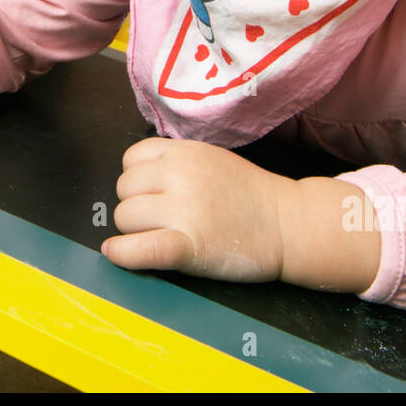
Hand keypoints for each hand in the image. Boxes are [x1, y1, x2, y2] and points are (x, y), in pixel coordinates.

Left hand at [103, 138, 289, 281]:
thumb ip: (176, 161)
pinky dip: (122, 253)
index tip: (152, 192)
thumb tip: (136, 176)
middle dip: (136, 204)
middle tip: (162, 217)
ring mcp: (184, 210)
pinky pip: (139, 248)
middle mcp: (180, 175)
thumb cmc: (251, 195)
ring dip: (135, 229)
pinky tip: (117, 253)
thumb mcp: (212, 158)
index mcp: (185, 152)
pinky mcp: (188, 245)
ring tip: (162, 234)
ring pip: (124, 217)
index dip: (137, 178)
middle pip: (124, 189)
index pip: (131, 158)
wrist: (288, 223)